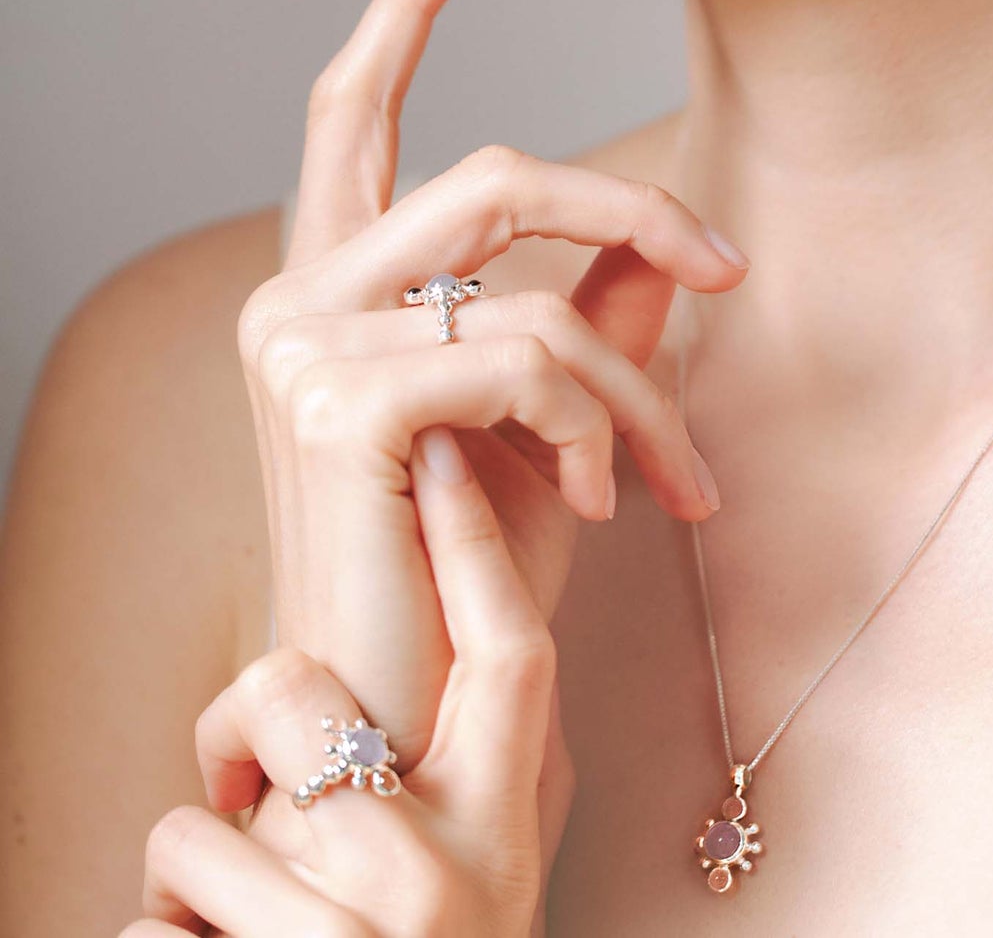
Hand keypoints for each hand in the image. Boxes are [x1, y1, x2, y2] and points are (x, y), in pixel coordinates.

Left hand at [124, 426, 559, 936]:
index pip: (509, 652)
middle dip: (250, 715)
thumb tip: (413, 658)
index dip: (475, 541)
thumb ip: (459, 764)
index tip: (439, 437)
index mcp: (508, 827)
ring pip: (203, 822)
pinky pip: (149, 923)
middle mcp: (454, 879)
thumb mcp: (470, 866)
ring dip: (196, 871)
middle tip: (254, 788)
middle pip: (308, 699)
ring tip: (242, 930)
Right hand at [231, 0, 747, 874]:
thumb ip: (592, 315)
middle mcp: (293, 299)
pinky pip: (524, 354)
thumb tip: (661, 235)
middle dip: (627, 206)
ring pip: (527, 280)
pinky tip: (611, 506)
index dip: (402, 9)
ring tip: (675, 479)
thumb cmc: (473, 570)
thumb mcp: (553, 423)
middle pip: (488, 172)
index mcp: (333, 287)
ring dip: (637, 384)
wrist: (415, 708)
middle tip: (725, 268)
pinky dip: (600, 425)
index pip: (356, 116)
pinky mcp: (339, 402)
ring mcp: (301, 346)